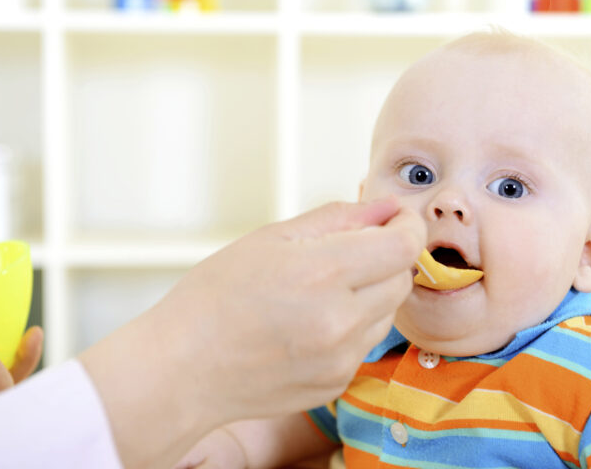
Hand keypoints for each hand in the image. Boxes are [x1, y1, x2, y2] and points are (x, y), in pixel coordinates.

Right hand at [168, 198, 425, 420]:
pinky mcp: (336, 383)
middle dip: (388, 257)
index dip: (407, 225)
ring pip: (386, 313)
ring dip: (370, 293)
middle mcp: (340, 320)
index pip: (403, 245)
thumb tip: (385, 208)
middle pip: (401, 279)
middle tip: (352, 249)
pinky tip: (311, 322)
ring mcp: (340, 358)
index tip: (396, 218)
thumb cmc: (214, 298)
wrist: (183, 369)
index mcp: (323, 273)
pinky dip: (352, 326)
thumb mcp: (271, 238)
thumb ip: (336, 218)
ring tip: (320, 290)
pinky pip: (364, 343)